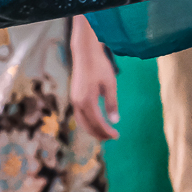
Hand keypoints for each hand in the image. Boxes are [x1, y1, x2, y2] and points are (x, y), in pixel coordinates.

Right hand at [68, 16, 119, 140]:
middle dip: (100, 134)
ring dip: (93, 130)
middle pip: (88, 126)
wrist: (85, 53)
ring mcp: (74, 100)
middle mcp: (78, 103)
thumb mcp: (110, 84)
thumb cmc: (99, 66)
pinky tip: (96, 122)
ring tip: (104, 133)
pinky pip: (79, 115)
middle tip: (112, 137)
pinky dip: (88, 122)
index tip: (117, 136)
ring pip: (82, 122)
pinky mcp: (74, 96)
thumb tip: (115, 121)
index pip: (97, 123)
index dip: (107, 131)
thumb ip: (111, 103)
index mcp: (87, 101)